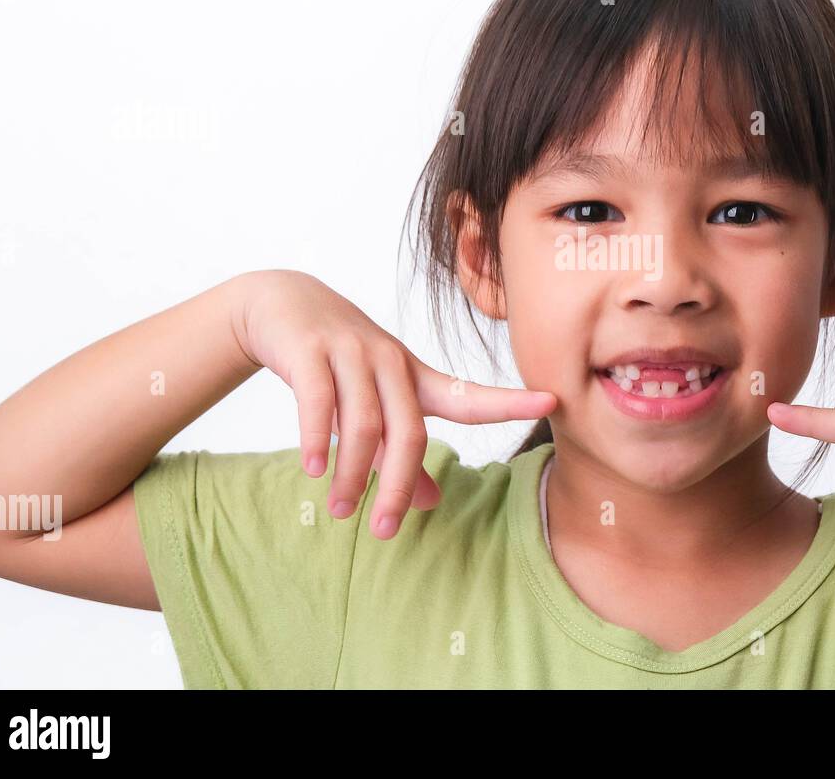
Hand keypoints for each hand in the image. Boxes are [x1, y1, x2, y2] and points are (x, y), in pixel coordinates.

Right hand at [232, 269, 556, 538]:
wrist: (282, 303)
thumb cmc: (340, 363)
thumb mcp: (376, 404)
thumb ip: (401, 455)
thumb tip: (432, 505)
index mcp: (415, 378)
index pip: (468, 395)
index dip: (509, 402)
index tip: (552, 402)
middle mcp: (390, 362)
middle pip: (409, 433)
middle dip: (397, 487)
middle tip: (383, 532)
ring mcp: (351, 353)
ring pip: (364, 425)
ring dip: (352, 474)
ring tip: (340, 509)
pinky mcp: (310, 351)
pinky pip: (320, 402)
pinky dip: (319, 439)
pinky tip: (314, 469)